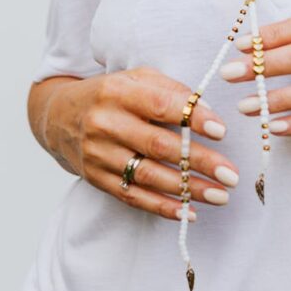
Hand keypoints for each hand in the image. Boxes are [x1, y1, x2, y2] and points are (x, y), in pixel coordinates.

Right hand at [38, 67, 239, 220]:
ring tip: (220, 195)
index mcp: (118, 91)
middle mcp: (105, 123)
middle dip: (199, 161)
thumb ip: (171, 91)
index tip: (222, 131)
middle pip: (158, 145)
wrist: (59, 116)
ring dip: (187, 189)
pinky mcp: (96, 178)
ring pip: (148, 175)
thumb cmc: (112, 95)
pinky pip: (133, 196)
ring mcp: (98, 154)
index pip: (160, 105)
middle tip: (231, 174)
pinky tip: (189, 212)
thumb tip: (209, 115)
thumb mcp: (136, 78)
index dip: (192, 118)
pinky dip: (162, 207)